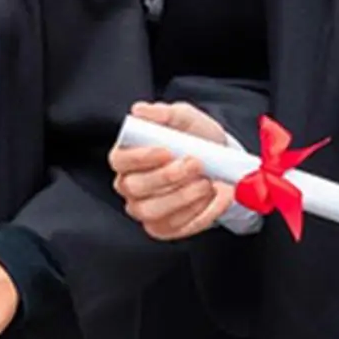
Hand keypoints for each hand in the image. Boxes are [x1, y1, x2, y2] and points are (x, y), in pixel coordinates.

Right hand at [110, 100, 235, 239]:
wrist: (218, 161)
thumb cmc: (193, 138)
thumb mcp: (182, 117)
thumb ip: (163, 113)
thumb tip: (140, 111)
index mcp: (125, 156)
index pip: (120, 160)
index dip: (140, 157)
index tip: (166, 150)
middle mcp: (128, 185)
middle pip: (136, 187)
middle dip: (168, 177)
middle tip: (195, 164)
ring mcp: (144, 209)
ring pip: (153, 211)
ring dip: (183, 198)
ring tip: (206, 182)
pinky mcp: (163, 228)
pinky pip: (175, 227)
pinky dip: (197, 214)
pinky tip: (211, 198)